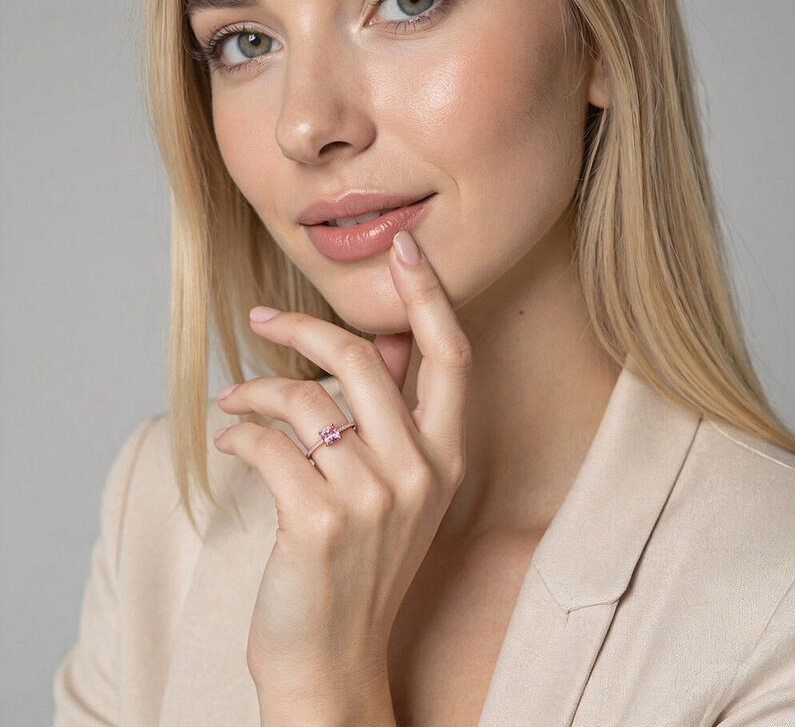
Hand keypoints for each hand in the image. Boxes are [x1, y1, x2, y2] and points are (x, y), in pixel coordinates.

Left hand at [212, 231, 471, 716]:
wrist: (332, 658)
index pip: (451, 356)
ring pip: (304, 397)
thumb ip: (397, 414)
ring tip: (234, 398)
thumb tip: (389, 340)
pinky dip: (239, 431)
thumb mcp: (399, 489)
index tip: (404, 248)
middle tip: (261, 316)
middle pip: (362, 357)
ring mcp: (373, 497)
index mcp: (446, 457)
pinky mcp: (319, 520)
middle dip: (303, 325)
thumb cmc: (361, 564)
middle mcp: (420, 471)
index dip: (429, 295)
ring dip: (255, 388)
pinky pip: (268, 442)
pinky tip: (230, 438)